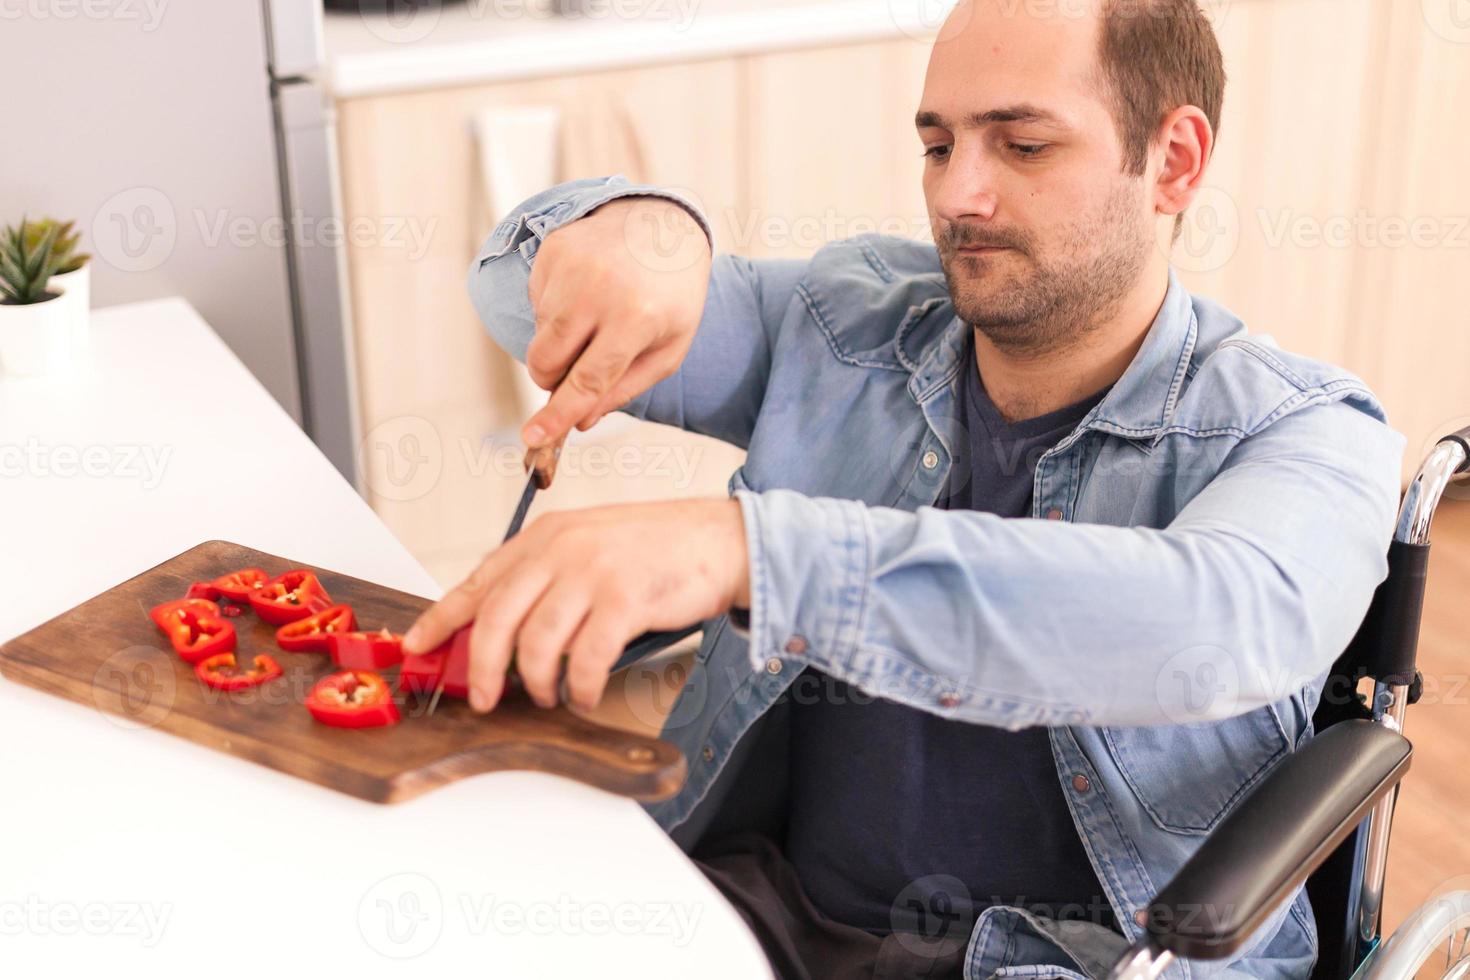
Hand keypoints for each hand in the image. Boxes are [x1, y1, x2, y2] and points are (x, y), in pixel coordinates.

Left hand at [402, 499, 749, 712]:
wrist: (720, 540)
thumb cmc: (657, 550)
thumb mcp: (590, 546)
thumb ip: (548, 576)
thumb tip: (505, 631)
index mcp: (547, 535)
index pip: (479, 580)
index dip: (442, 617)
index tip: (418, 644)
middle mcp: (563, 548)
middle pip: (497, 617)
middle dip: (483, 667)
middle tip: (485, 698)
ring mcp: (593, 572)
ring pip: (537, 643)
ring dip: (537, 683)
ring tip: (550, 697)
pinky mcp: (625, 599)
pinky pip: (584, 660)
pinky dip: (580, 688)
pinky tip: (584, 696)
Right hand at [521, 196, 711, 448]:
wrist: (667, 226)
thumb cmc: (671, 297)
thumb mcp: (668, 348)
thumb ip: (624, 388)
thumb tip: (580, 421)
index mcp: (636, 318)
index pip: (587, 380)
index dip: (557, 415)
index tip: (531, 438)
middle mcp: (600, 289)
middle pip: (548, 361)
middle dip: (552, 379)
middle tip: (578, 367)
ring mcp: (573, 265)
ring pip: (540, 334)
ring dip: (559, 341)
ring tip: (597, 315)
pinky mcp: (554, 249)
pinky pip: (536, 301)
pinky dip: (556, 308)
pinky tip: (587, 290)